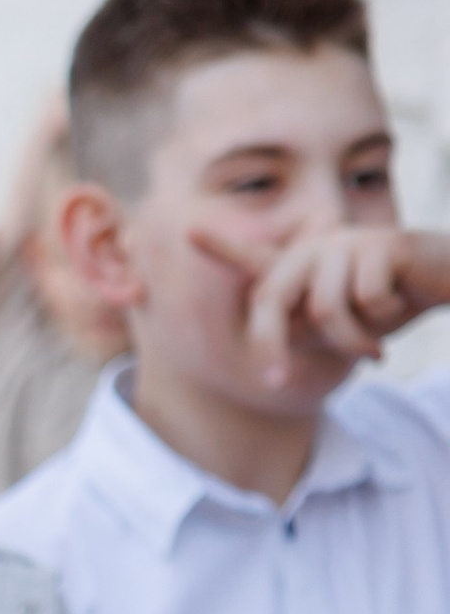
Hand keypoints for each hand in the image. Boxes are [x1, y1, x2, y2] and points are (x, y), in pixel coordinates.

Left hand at [193, 220, 449, 379]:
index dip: (220, 245)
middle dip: (272, 349)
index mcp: (302, 267)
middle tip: (279, 384)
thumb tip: (277, 337)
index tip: (188, 230)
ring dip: (350, 342)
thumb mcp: (337, 328)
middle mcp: (316, 247)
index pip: (252, 258)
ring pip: (323, 310)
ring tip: (373, 350)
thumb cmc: (387, 307)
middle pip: (272, 300)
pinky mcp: (381, 243)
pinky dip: (381, 321)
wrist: (446, 283)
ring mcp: (347, 241)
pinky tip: (400, 307)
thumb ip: (302, 329)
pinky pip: (364, 299)